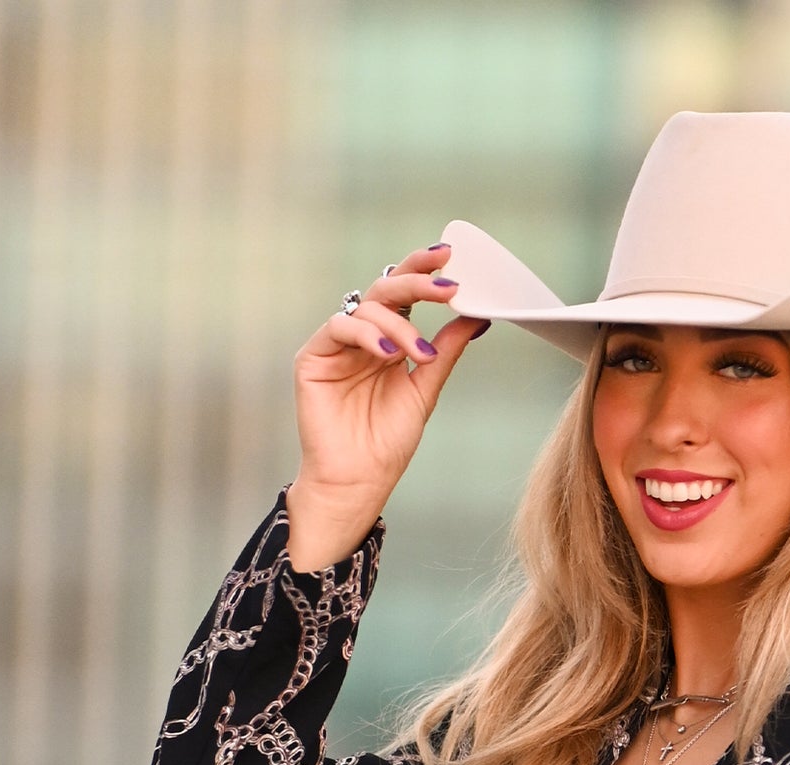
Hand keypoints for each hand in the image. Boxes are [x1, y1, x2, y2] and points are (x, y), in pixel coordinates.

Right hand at [288, 243, 489, 544]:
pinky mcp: (313, 358)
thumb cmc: (387, 443)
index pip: (405, 294)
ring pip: (367, 309)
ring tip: (419, 354)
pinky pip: (338, 327)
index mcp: (388, 340)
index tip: (451, 258)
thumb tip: (476, 315)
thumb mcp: (425, 389)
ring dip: (400, 326)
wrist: (359, 481)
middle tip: (447, 286)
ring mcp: (336, 346)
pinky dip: (366, 334)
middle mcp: (361, 337)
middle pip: (386, 290)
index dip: (423, 270)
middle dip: (417, 281)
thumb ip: (445, 351)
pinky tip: (387, 353)